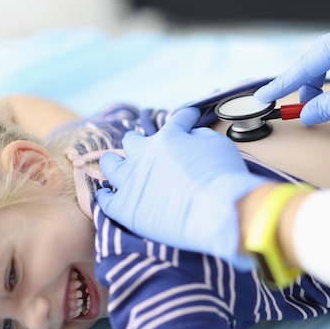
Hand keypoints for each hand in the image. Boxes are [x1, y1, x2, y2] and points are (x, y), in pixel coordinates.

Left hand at [96, 107, 267, 268]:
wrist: (217, 211)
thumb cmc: (223, 178)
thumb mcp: (220, 145)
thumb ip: (202, 137)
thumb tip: (193, 137)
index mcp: (169, 138)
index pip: (177, 121)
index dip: (186, 117)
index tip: (190, 117)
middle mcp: (145, 154)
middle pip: (133, 141)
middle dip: (138, 141)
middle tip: (143, 146)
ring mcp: (131, 181)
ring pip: (111, 165)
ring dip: (113, 162)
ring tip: (115, 164)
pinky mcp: (124, 208)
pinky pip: (106, 200)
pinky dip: (106, 196)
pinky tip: (107, 196)